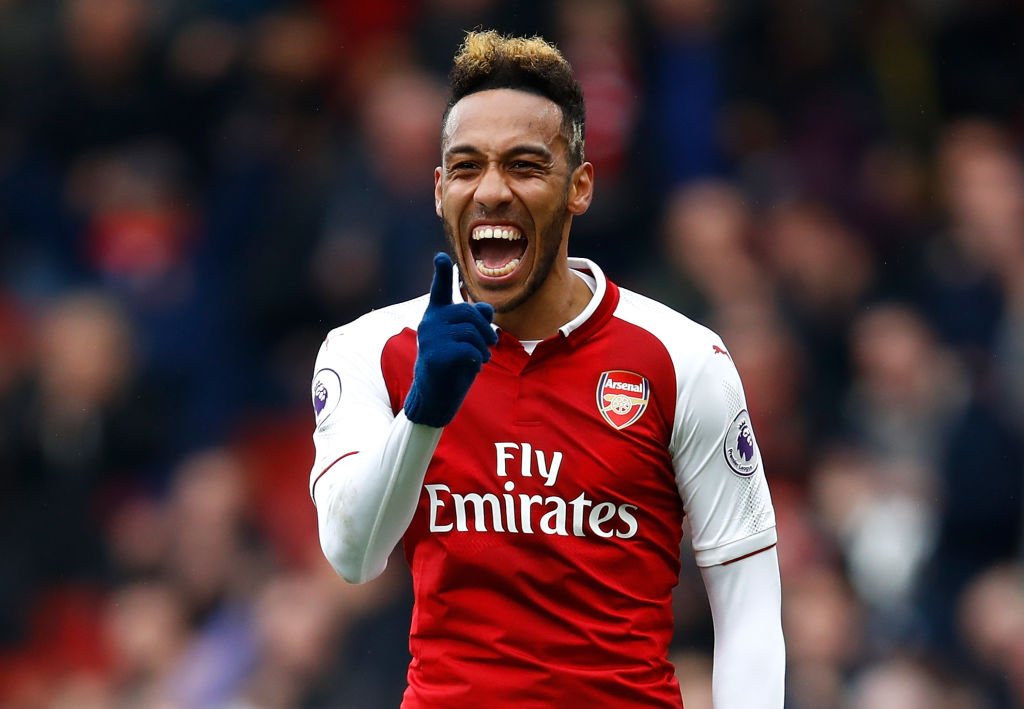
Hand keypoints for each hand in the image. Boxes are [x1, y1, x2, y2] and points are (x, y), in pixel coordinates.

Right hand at [403, 253, 497, 426]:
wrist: (435, 398)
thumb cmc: (452, 366)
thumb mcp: (466, 341)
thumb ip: (474, 322)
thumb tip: (486, 307)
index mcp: (435, 316)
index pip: (439, 290)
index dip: (442, 273)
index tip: (441, 257)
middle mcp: (429, 323)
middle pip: (469, 312)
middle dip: (486, 328)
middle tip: (491, 343)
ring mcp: (430, 338)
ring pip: (471, 331)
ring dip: (484, 346)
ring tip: (482, 358)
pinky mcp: (436, 355)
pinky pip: (470, 349)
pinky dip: (479, 358)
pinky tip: (475, 366)